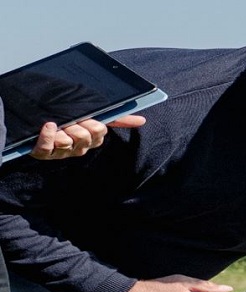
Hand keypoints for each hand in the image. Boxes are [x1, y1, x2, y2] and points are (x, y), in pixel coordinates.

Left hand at [29, 115, 145, 159]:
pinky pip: (48, 146)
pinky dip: (48, 135)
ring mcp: (59, 152)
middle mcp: (76, 148)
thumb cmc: (65, 116)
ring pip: (67, 143)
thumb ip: (117, 118)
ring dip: (62, 131)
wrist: (32, 114)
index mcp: (89, 139)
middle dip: (77, 127)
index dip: (93, 126)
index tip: (88, 119)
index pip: (99, 134)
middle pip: (84, 139)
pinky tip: (49, 125)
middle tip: (71, 121)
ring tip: (55, 124)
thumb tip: (142, 120)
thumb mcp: (91, 114)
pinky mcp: (42, 152)